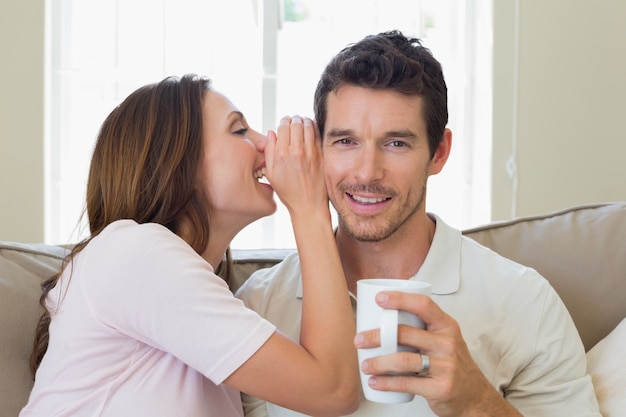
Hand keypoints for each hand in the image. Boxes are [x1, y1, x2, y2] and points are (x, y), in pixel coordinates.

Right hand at [264, 116, 328, 220]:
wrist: (308, 205)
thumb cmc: (288, 192)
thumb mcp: (272, 174)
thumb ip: (269, 152)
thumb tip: (271, 133)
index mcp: (281, 154)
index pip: (283, 127)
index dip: (283, 121)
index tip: (285, 122)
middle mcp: (296, 151)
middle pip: (296, 123)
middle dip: (294, 119)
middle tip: (294, 119)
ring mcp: (310, 152)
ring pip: (308, 125)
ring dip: (305, 121)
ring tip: (303, 122)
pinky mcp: (321, 155)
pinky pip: (318, 134)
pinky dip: (315, 127)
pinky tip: (312, 129)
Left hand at [354, 291, 521, 416]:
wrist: (474, 396)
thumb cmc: (452, 364)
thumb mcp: (444, 340)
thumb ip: (422, 328)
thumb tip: (383, 316)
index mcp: (446, 326)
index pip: (423, 305)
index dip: (400, 299)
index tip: (380, 299)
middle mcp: (447, 343)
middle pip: (405, 333)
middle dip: (376, 336)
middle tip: (359, 340)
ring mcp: (445, 366)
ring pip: (403, 360)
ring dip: (378, 362)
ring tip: (365, 365)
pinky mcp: (440, 387)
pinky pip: (407, 383)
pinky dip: (386, 383)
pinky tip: (374, 382)